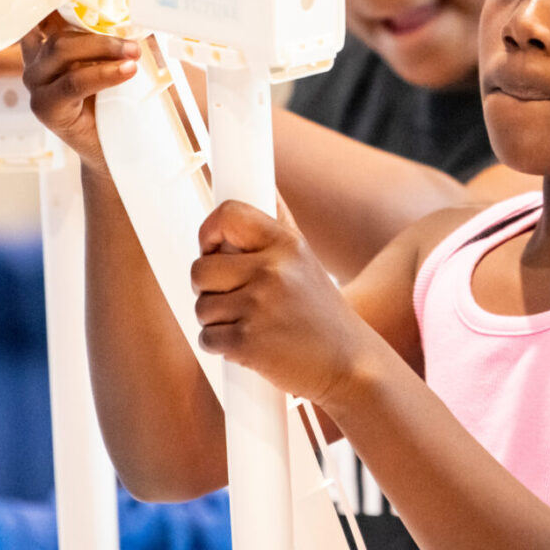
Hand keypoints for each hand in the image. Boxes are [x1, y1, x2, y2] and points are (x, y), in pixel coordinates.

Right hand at [20, 11, 139, 173]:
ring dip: (104, 48)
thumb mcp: (118, 60)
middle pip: (59, 31)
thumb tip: (144, 9)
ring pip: (63, 51)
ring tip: (134, 55)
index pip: (45, 11)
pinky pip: (73, 82)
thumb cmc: (119, 100)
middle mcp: (37, 61)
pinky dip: (103, 74)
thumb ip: (116, 36)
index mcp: (50, 44)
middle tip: (134, 41)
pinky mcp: (46, 108)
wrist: (115, 148)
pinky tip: (126, 71)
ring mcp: (37, 84)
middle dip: (100, 31)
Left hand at [192, 199, 371, 406]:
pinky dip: (221, 347)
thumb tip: (264, 184)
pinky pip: (207, 339)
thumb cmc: (321, 313)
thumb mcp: (305, 260)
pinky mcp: (248, 343)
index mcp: (286, 244)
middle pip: (200, 268)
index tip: (211, 249)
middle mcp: (273, 270)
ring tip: (250, 324)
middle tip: (235, 298)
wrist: (349, 365)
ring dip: (215, 321)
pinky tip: (249, 346)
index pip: (227, 215)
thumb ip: (279, 224)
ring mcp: (259, 307)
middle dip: (208, 288)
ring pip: (201, 307)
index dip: (209, 233)